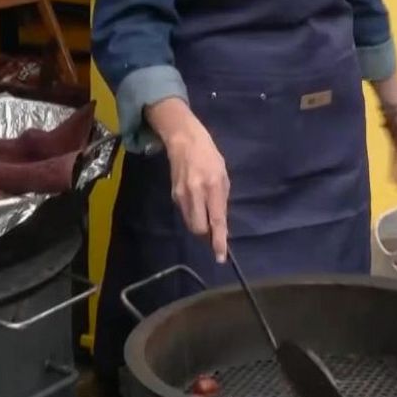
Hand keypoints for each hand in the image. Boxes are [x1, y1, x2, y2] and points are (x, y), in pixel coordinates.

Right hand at [150, 102, 230, 263]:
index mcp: (213, 185)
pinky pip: (185, 213)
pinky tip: (197, 203)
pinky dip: (193, 214)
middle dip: (206, 234)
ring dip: (200, 225)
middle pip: (198, 228)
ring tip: (206, 213)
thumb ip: (222, 199)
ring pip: (190, 222)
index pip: (216, 219)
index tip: (220, 256)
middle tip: (213, 230)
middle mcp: (196, 192)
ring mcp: (182, 194)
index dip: (218, 240)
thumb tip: (220, 223)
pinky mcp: (173, 194)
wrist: (183, 140)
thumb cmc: (209, 156)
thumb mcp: (223, 175)